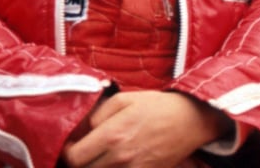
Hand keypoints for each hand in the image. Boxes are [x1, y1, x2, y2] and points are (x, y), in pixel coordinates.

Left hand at [61, 90, 232, 166]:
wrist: (191, 120)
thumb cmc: (158, 106)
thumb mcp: (126, 98)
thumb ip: (98, 114)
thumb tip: (82, 130)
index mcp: (112, 134)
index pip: (74, 157)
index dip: (67, 153)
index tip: (71, 146)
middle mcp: (120, 156)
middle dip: (80, 162)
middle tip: (85, 152)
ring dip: (96, 167)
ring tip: (100, 156)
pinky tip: (116, 162)